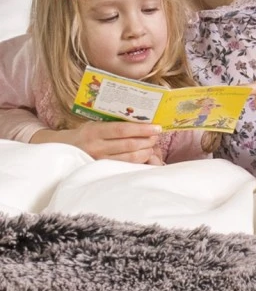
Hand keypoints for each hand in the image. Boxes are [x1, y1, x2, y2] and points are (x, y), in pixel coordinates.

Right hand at [33, 121, 163, 163]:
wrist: (63, 149)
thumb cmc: (85, 134)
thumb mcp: (95, 125)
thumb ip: (113, 124)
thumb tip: (141, 120)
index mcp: (94, 131)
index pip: (122, 130)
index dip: (142, 129)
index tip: (156, 127)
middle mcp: (96, 146)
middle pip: (129, 144)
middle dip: (147, 140)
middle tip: (157, 136)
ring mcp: (100, 160)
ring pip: (130, 158)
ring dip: (146, 151)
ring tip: (152, 146)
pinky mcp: (103, 169)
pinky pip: (125, 166)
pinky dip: (139, 161)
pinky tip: (145, 156)